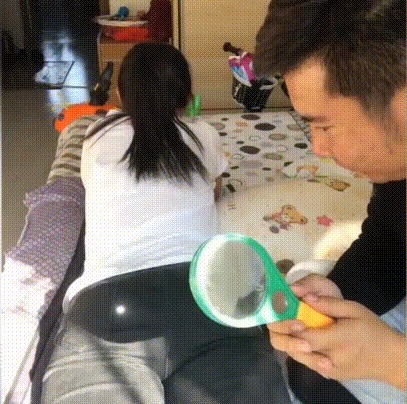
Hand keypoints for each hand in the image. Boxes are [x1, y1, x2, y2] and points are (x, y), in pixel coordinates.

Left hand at [268, 290, 405, 388]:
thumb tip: (305, 297)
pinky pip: (307, 363)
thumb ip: (330, 304)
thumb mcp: (355, 310)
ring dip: (289, 342)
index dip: (292, 326)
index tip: (286, 312)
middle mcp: (332, 359)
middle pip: (298, 349)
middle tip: (282, 318)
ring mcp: (329, 370)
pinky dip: (299, 350)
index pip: (306, 337)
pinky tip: (300, 337)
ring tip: (289, 326)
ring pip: (298, 358)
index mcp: (339, 340)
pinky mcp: (329, 376)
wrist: (391, 360)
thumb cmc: (373, 330)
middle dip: (286, 333)